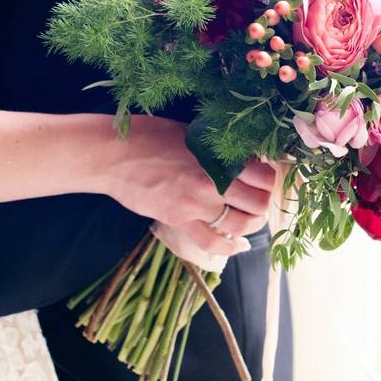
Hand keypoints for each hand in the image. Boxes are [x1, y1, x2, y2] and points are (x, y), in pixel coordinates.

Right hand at [108, 117, 274, 254]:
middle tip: (257, 201)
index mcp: (216, 155)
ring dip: (250, 226)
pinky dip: (229, 247)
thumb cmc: (146, 136)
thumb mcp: (189, 133)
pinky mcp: (178, 220)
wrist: (111, 154)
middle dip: (263, 205)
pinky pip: (212, 242)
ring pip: (241, 225)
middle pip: (259, 204)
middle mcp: (211, 181)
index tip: (263, 181)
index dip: (269, 181)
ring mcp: (195, 203)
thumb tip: (242, 160)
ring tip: (247, 221)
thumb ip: (216, 149)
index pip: (264, 176)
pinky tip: (237, 245)